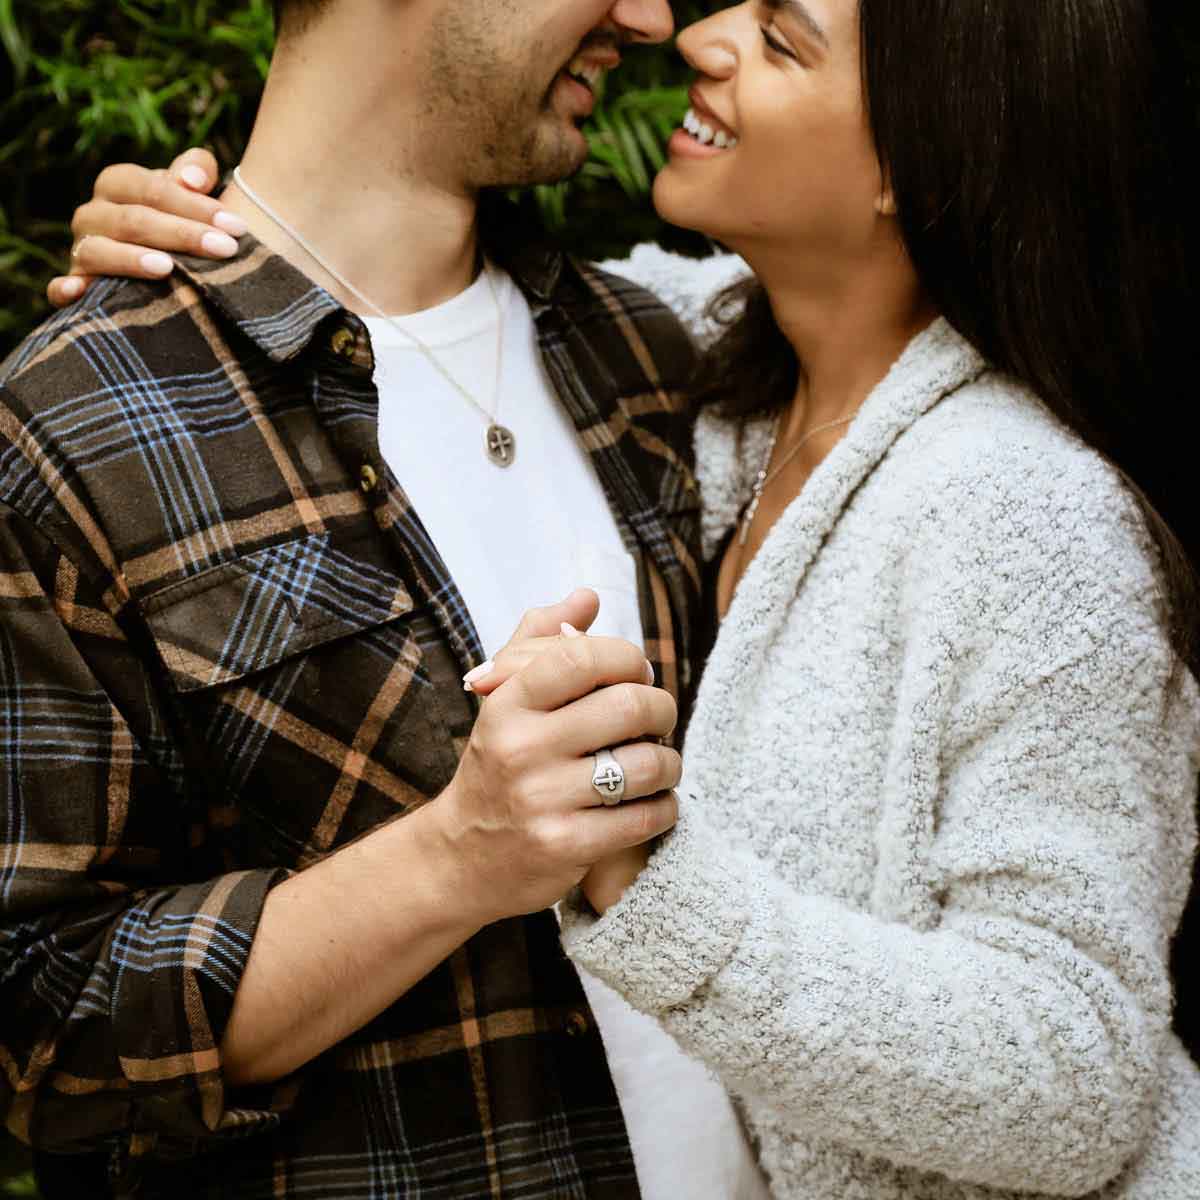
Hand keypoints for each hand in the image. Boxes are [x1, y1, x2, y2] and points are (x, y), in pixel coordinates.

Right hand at [47, 147, 244, 307]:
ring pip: (98, 250)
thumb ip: (196, 171)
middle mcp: (93, 214)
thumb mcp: (190, 193)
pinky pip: (60, 287)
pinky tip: (79, 292)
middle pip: (132, 220)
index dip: (195, 206)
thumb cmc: (179, 222)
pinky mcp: (74, 284)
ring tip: (167, 268)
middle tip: (224, 250)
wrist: (157, 264)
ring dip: (130, 259)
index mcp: (118, 185)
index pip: (153, 189)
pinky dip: (66, 288)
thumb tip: (193, 180)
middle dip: (181, 234)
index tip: (237, 227)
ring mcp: (80, 249)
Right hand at [433, 597, 680, 926]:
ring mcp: (542, 800)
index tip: (637, 672)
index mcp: (508, 703)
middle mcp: (521, 748)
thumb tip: (586, 597)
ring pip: (647, 764)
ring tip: (660, 763)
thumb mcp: (504, 697)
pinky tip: (654, 802)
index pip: (583, 657)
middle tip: (659, 718)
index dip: (627, 657)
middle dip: (662, 708)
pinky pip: (644, 817)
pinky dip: (664, 807)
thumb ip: (540, 640)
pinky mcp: (565, 846)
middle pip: (629, 706)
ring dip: (669, 762)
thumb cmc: (498, 763)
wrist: (464, 856)